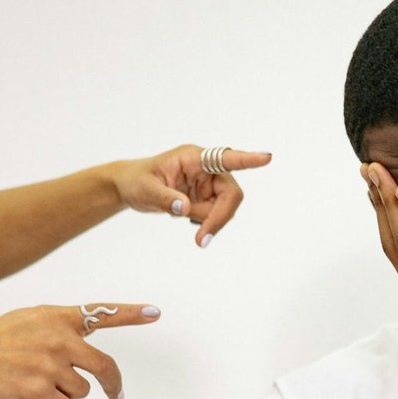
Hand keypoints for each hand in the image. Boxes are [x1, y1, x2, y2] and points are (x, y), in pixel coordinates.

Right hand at [0, 303, 159, 398]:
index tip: (156, 313)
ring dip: (66, 394)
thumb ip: (61, 330)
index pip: (101, 313)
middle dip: (112, 385)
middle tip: (116, 395)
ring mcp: (50, 365)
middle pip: (105, 367)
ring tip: (36, 384)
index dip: (131, 314)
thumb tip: (87, 358)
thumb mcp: (29, 321)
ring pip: (82, 391)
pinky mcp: (39, 390)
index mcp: (57, 317)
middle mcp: (59, 338)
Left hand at [111, 144, 271, 247]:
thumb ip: (165, 198)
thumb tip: (184, 209)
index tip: (267, 158)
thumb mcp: (145, 190)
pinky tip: (186, 217)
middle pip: (230, 195)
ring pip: (224, 208)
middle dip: (219, 217)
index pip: (225, 158)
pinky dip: (205, 223)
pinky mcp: (208, 197)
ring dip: (209, 221)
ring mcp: (209, 184)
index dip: (247, 160)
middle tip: (201, 240)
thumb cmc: (136, 181)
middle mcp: (207, 169)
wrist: (130, 187)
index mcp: (194, 158)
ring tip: (181, 219)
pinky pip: (217, 215)